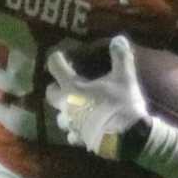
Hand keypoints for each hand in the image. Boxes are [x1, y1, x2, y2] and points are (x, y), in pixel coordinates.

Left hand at [46, 36, 149, 158]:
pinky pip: (71, 134)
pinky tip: (86, 127)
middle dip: (56, 87)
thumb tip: (119, 39)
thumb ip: (120, 57)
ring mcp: (71, 124)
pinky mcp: (79, 139)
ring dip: (65, 110)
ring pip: (59, 116)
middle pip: (50, 93)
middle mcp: (65, 105)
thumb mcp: (125, 77)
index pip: (55, 66)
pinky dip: (76, 130)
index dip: (57, 59)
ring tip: (78, 108)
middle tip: (69, 84)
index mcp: (72, 87)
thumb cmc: (122, 104)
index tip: (64, 56)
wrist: (127, 137)